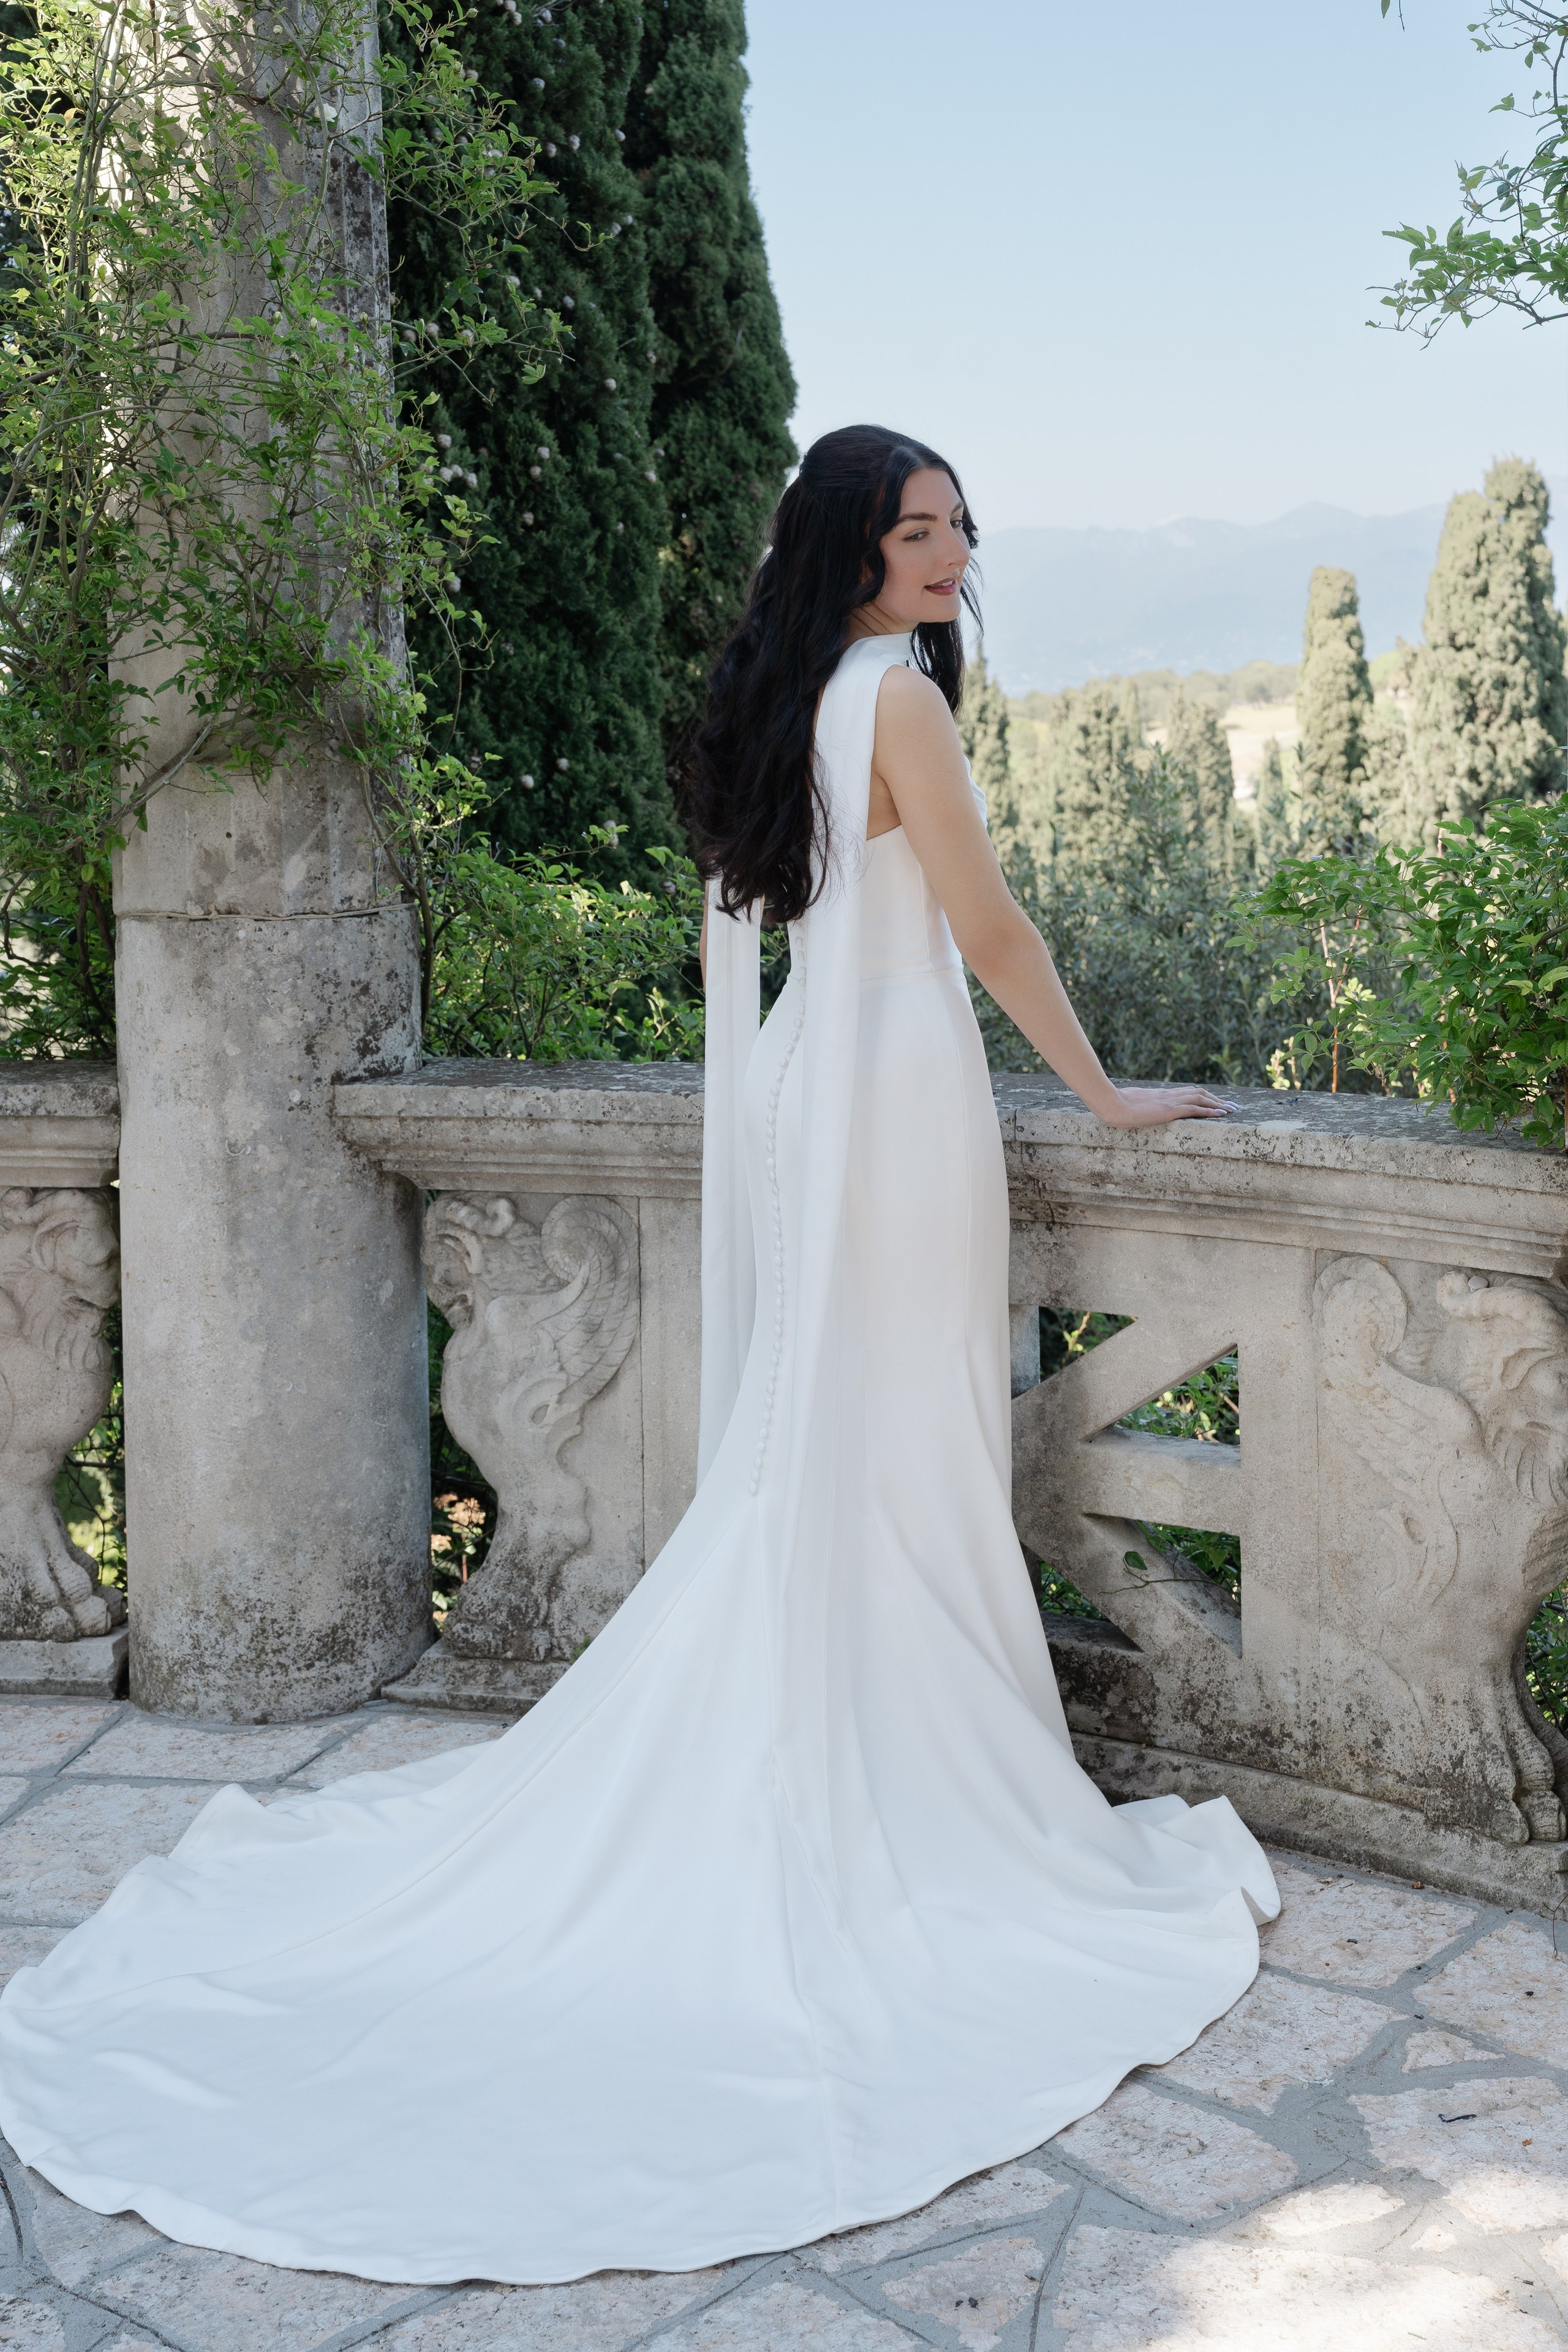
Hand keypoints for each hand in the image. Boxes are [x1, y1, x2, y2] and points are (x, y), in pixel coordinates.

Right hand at [1097, 1084, 1236, 1128]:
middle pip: (1199, 1093)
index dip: (1204, 1096)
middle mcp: (1169, 1095)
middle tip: (1232, 1106)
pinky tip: (1221, 1114)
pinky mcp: (1168, 1110)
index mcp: (1161, 1095)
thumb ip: (1140, 1107)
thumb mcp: (1131, 1105)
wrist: (1110, 1104)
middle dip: (1217, 1099)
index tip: (1216, 1101)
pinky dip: (1210, 1111)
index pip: (1188, 1092)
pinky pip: (1194, 1109)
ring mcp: (1169, 1102)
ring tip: (1232, 1110)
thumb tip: (1138, 1111)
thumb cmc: (1115, 1105)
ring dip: (1219, 1104)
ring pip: (1201, 1098)